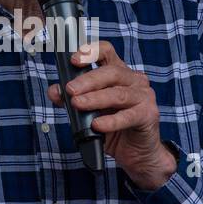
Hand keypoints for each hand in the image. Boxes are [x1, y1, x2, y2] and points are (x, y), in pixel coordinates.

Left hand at [46, 40, 175, 190]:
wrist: (137, 152)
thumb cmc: (114, 127)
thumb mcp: (89, 111)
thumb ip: (71, 99)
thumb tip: (54, 91)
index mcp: (119, 73)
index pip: (107, 52)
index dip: (91, 52)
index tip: (74, 60)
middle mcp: (134, 80)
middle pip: (111, 72)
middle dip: (87, 80)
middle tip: (70, 90)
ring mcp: (144, 96)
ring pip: (118, 93)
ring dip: (95, 99)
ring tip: (78, 104)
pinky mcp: (148, 115)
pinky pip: (128, 116)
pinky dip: (111, 120)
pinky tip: (97, 125)